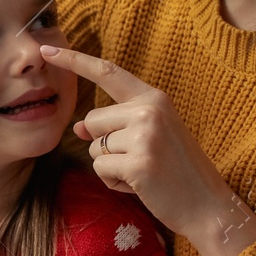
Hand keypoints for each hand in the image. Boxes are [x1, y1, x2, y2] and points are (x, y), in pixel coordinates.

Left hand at [40, 44, 255, 255]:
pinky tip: (140, 186)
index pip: (107, 73)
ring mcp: (144, 135)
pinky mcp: (138, 162)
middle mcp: (149, 110)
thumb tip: (78, 128)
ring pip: (94, 148)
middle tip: (138, 160)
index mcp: (154, 98)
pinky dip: (114, 182)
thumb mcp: (151, 137)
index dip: (75, 61)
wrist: (208, 205)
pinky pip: (101, 169)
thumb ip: (117, 125)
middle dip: (102, 145)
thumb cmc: (177, 172)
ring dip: (110, 167)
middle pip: (92, 121)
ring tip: (143, 173)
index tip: (47, 51)